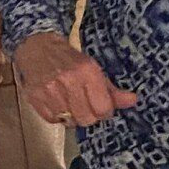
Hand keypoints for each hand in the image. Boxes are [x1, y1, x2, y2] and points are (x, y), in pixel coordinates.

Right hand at [13, 32, 135, 127]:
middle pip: (86, 119)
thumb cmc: (70, 60)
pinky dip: (57, 116)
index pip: (103, 108)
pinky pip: (52, 120)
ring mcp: (50, 89)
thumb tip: (133, 101)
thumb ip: (112, 90)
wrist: (38, 47)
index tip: (101, 106)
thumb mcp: (94, 69)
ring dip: (72, 116)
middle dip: (88, 116)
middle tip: (85, 106)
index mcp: (87, 71)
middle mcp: (68, 80)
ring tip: (70, 103)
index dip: (104, 112)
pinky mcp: (35, 97)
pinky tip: (57, 103)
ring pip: (69, 121)